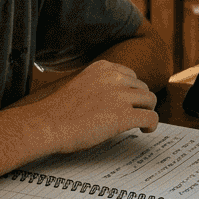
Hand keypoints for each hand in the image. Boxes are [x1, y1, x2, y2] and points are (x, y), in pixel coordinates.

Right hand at [30, 59, 157, 152]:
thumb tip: (114, 100)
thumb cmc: (58, 110)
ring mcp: (120, 96)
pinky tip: (145, 130)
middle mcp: (114, 78)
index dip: (132, 91)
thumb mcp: (81, 85)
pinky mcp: (124, 115)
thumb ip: (99, 86)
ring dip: (147, 111)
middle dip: (140, 102)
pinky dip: (151, 124)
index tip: (130, 101)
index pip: (130, 75)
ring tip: (141, 123)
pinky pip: (150, 117)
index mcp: (103, 68)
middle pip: (142, 87)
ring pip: (150, 100)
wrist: (46, 123)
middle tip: (135, 114)